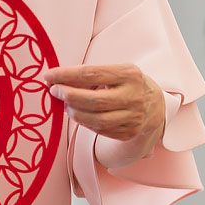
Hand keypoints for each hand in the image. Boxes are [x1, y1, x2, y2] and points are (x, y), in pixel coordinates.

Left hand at [42, 63, 165, 156]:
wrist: (156, 106)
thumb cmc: (128, 84)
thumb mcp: (116, 72)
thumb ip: (91, 75)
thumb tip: (57, 79)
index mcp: (129, 75)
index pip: (91, 74)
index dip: (66, 75)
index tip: (49, 76)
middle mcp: (133, 96)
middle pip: (93, 100)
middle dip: (68, 96)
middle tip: (54, 91)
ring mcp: (133, 117)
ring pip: (95, 119)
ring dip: (74, 112)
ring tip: (66, 104)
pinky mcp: (128, 133)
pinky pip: (99, 130)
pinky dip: (85, 122)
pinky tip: (79, 114)